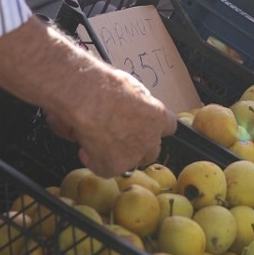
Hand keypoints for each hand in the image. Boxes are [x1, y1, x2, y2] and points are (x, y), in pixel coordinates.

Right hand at [63, 61, 175, 175]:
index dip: (153, 127)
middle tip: (121, 136)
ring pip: (130, 162)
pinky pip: (104, 170)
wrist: (88, 98)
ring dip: (118, 156)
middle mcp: (149, 139)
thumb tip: (128, 105)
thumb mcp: (130, 86)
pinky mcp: (112, 166)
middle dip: (138, 145)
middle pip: (152, 150)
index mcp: (157, 116)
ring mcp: (132, 155)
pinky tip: (86, 150)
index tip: (144, 124)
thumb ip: (135, 103)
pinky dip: (94, 162)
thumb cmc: (105, 84)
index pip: (167, 127)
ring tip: (101, 143)